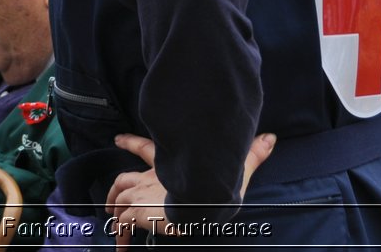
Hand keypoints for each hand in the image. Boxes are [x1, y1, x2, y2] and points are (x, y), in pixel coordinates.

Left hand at [105, 132, 275, 244]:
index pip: (145, 149)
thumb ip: (251, 155)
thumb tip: (270, 139)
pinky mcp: (138, 213)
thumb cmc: (214, 185)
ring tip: (112, 220)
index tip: (117, 140)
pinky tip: (120, 246)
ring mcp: (140, 195)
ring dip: (113, 208)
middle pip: (123, 178)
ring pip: (118, 199)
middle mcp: (149, 178)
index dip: (130, 143)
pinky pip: (122, 226)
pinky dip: (119, 236)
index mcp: (167, 166)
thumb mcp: (233, 171)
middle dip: (114, 189)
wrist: (198, 198)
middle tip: (110, 199)